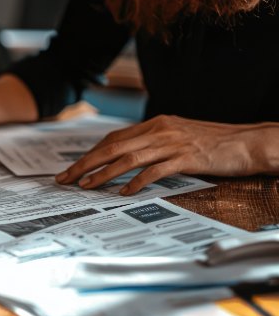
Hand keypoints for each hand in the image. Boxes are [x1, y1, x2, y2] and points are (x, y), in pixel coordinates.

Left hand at [55, 115, 271, 194]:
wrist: (249, 141)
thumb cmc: (215, 142)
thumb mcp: (179, 137)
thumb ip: (155, 143)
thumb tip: (129, 157)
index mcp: (156, 123)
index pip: (114, 138)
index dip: (91, 153)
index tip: (74, 167)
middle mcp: (160, 130)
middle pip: (113, 147)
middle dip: (86, 163)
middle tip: (66, 178)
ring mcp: (173, 143)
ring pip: (128, 158)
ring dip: (103, 173)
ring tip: (85, 186)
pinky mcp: (187, 158)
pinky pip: (156, 171)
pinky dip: (138, 181)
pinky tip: (124, 192)